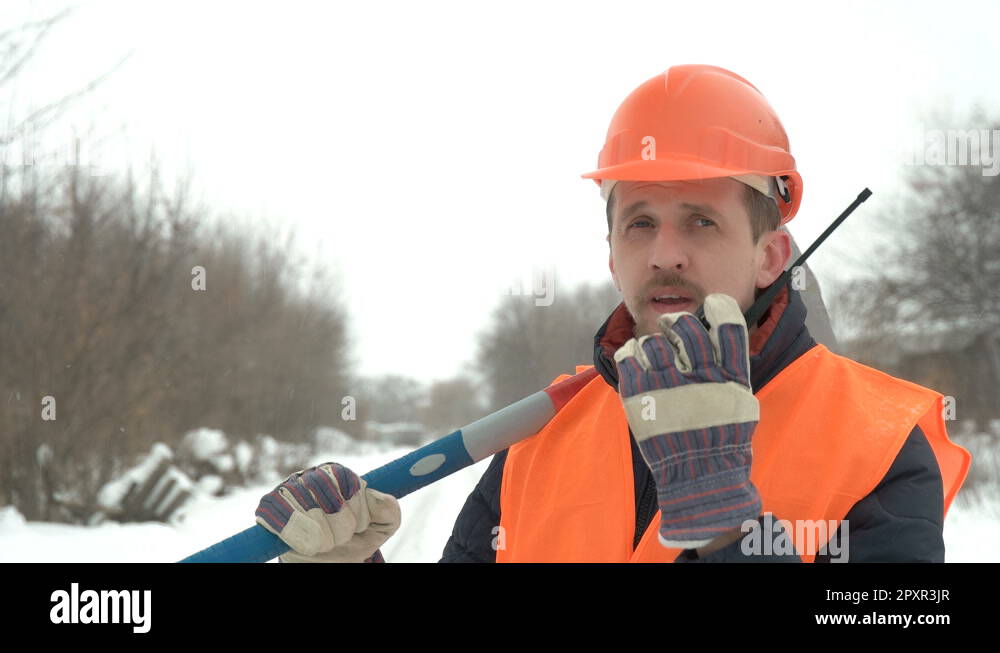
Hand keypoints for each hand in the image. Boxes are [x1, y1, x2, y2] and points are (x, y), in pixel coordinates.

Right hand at [255, 462, 400, 562]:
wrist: (323, 564)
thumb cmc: (349, 543)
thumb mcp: (378, 529)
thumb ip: (388, 511)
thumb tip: (377, 499)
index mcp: (337, 474)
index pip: (351, 484)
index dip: (357, 514)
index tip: (357, 528)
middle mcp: (311, 475)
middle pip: (330, 498)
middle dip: (341, 529)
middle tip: (338, 539)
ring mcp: (287, 488)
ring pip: (310, 510)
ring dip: (322, 537)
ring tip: (324, 543)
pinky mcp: (269, 506)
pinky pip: (283, 519)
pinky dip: (299, 537)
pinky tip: (307, 544)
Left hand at [613, 293, 760, 548]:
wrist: (699, 477)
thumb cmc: (722, 440)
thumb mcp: (740, 402)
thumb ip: (729, 368)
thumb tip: (716, 334)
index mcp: (729, 376)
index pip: (728, 325)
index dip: (720, 308)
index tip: (712, 304)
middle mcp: (699, 375)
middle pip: (685, 327)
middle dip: (678, 323)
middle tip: (672, 327)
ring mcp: (667, 385)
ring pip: (653, 341)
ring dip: (653, 341)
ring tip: (654, 352)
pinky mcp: (640, 396)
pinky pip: (628, 358)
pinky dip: (630, 354)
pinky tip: (636, 360)